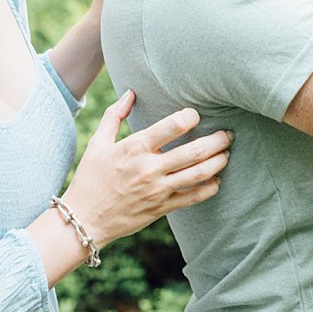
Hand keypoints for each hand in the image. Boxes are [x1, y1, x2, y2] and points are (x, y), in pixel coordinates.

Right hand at [61, 92, 231, 247]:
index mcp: (134, 148)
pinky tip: (216, 179)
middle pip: (194, 151)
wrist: (85, 218)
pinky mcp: (162, 208)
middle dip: (217, 140)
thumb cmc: (89, 178)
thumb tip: (130, 93)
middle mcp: (149, 168)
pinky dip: (210, 187)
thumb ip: (114, 115)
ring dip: (219, 162)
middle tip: (227, 134)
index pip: (171, 126)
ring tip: (226, 153)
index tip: (195, 114)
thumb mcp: (97, 143)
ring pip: (199, 174)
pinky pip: (194, 197)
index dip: (190, 116)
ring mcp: (158, 190)